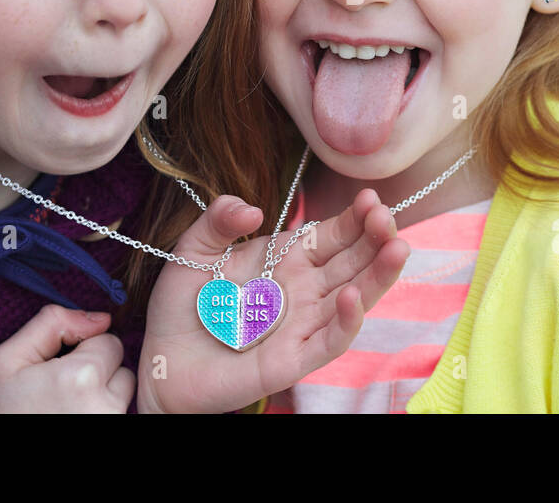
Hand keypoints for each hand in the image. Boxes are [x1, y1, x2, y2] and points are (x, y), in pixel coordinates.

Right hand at [0, 304, 134, 412]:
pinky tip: (73, 417)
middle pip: (122, 368)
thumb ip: (53, 324)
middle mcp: (104, 405)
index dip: (83, 350)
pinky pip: (119, 412)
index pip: (110, 341)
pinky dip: (101, 412)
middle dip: (98, 373)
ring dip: (102, 396)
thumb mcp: (8, 360)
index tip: (59, 369)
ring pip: (123, 395)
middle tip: (61, 391)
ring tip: (66, 407)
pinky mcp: (114, 433)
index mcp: (80, 377)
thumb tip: (102, 318)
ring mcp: (112, 423)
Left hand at [137, 188, 407, 413]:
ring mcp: (303, 325)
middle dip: (375, 238)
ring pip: (354, 299)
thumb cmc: (182, 307)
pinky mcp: (294, 359)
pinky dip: (347, 321)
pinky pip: (330, 341)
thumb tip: (253, 208)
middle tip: (387, 216)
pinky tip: (354, 297)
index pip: (332, 235)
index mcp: (287, 260)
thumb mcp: (194, 251)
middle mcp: (304, 290)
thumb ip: (218, 220)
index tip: (370, 198)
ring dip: (378, 275)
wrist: (161, 361)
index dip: (354, 218)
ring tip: (397, 248)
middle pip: (352, 262)